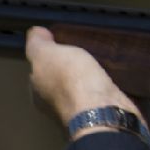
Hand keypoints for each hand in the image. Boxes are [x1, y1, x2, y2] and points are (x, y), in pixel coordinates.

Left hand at [25, 27, 146, 137]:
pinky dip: (106, 90)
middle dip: (69, 73)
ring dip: (89, 82)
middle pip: (61, 85)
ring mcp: (83, 114)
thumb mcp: (47, 54)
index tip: (59, 48)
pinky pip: (103, 98)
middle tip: (82, 56)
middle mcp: (57, 107)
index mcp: (39, 93)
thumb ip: (38, 44)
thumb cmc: (70, 81)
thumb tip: (36, 33)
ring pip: (83, 92)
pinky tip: (113, 79)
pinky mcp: (106, 115)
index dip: (47, 60)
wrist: (104, 110)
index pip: (39, 74)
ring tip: (101, 64)